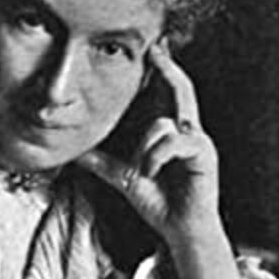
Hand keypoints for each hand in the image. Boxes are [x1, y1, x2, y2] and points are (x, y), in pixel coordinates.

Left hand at [76, 44, 239, 278]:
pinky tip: (151, 172)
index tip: (150, 50)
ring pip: (162, 124)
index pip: (168, 93)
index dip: (162, 71)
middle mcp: (188, 131)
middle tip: (155, 49)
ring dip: (144, 148)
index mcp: (171, 132)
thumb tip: (74, 153)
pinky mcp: (203, 154)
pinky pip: (173, 142)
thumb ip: (102, 162)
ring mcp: (197, 142)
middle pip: (181, 89)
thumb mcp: (124, 176)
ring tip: (143, 171)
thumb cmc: (159, 201)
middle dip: (168, 68)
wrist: (178, 229)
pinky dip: (156, 157)